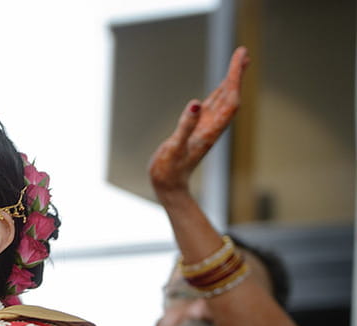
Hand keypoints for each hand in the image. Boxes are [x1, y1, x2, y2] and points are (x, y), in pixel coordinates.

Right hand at [148, 46, 248, 197]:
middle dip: (237, 74)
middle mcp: (212, 127)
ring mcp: (205, 129)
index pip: (229, 99)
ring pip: (223, 100)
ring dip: (231, 81)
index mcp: (210, 129)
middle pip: (230, 96)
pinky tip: (220, 87)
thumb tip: (196, 102)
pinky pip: (212, 108)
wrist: (168, 187)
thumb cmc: (168, 170)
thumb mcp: (174, 147)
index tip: (241, 57)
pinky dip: (218, 93)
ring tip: (239, 63)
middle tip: (243, 52)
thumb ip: (186, 125)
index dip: (235, 77)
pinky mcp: (197, 131)